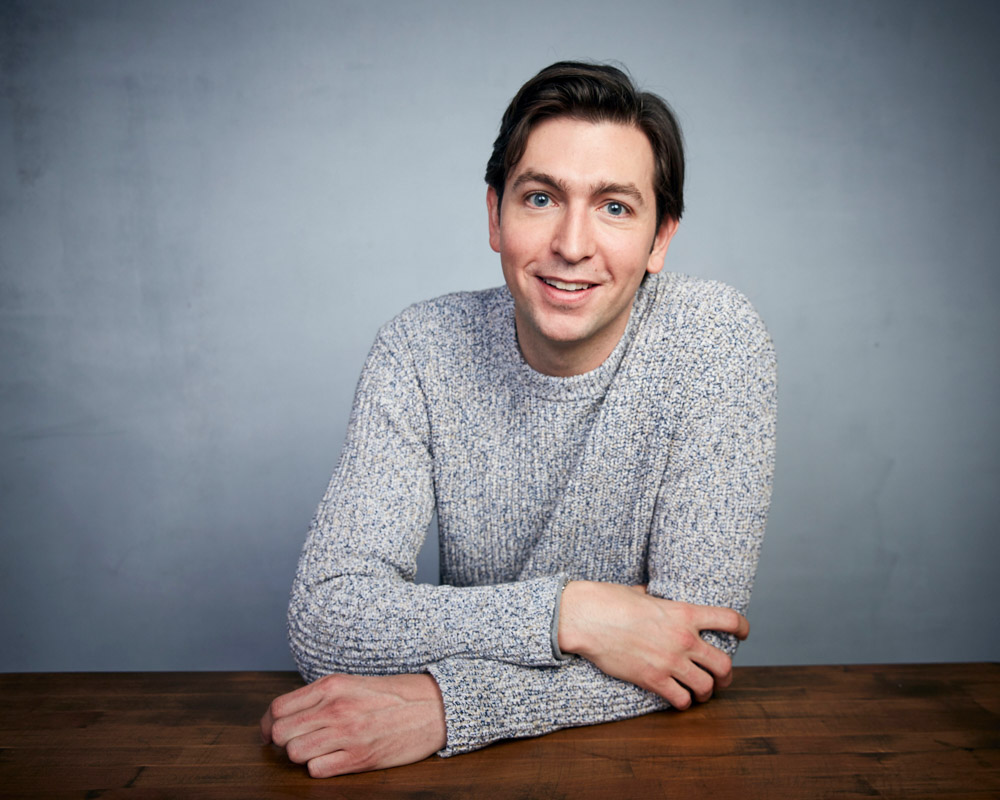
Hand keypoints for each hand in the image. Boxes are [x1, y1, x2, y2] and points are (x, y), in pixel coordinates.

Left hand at [260, 672, 446, 776]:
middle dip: (283, 742)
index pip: (278, 708)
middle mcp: (336, 708)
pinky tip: (333, 759)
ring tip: (318, 750)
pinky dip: (320, 768)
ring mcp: (347, 734)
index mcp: (332, 685)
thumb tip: (284, 715)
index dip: (268, 724)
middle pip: (281, 733)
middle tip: (297, 742)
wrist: (432, 707)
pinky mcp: (360, 757)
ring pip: (295, 754)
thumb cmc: (392, 695)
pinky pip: (317, 770)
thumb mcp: (352, 682)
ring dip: (302, 755)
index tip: (270, 732)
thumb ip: (319, 696)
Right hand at [558, 582, 748, 709]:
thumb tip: (651, 594)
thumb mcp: (639, 592)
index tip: (744, 633)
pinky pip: (682, 700)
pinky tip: (678, 699)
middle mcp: (684, 638)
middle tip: (721, 678)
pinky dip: (683, 702)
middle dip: (726, 675)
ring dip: (706, 692)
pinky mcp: (653, 679)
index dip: (742, 628)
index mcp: (684, 613)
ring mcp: (670, 661)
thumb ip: (654, 597)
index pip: (729, 619)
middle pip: (725, 664)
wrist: (586, 618)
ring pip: (707, 687)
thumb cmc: (608, 600)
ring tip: (701, 693)